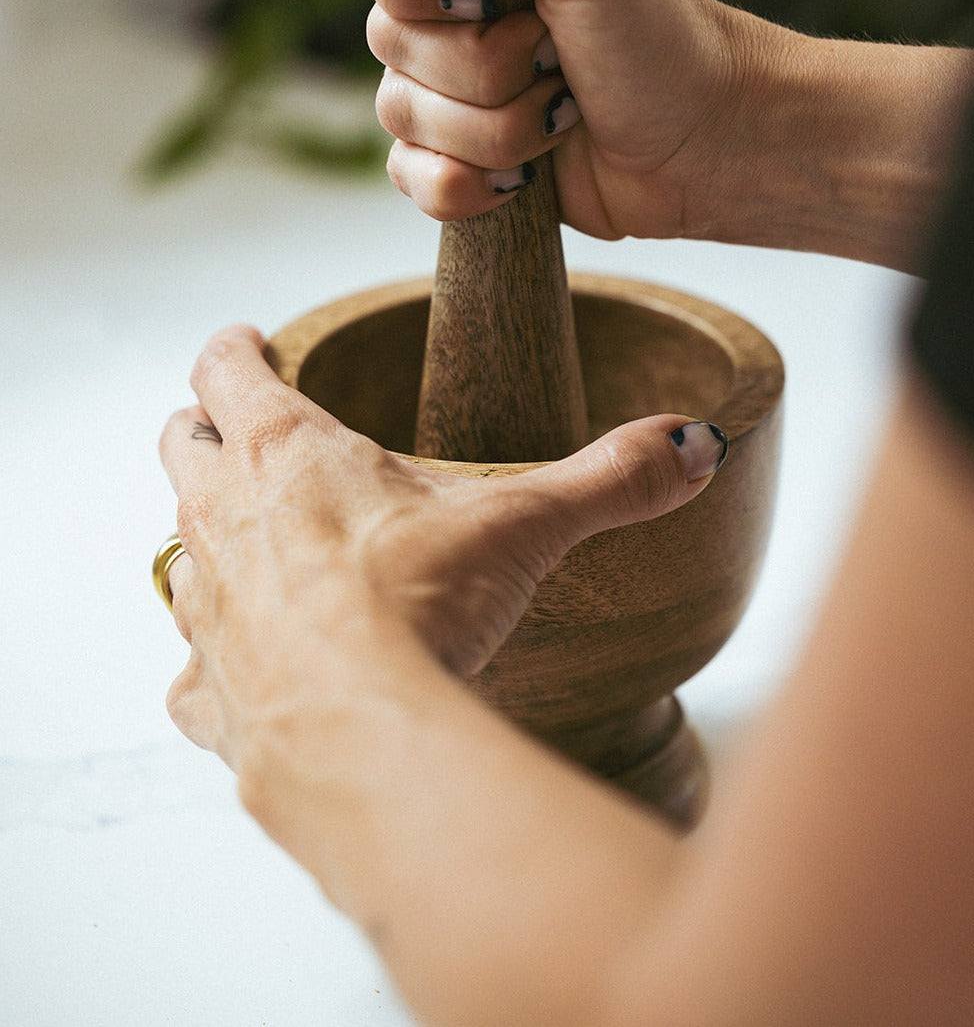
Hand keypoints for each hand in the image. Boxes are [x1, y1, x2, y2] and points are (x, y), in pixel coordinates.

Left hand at [159, 326, 725, 769]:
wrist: (366, 739)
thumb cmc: (423, 609)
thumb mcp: (526, 524)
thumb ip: (611, 476)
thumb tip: (692, 443)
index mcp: (285, 452)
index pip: (225, 366)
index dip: (233, 347)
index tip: (248, 340)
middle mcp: (223, 519)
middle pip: (180, 443)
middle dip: (205, 427)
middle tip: (242, 430)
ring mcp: (204, 613)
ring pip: (176, 549)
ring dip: (208, 538)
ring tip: (258, 546)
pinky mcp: (207, 698)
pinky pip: (191, 673)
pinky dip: (217, 665)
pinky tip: (263, 674)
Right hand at [331, 0, 783, 242]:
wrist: (708, 145)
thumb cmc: (665, 38)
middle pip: (382, 25)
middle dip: (477, 63)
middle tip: (553, 54)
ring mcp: (454, 61)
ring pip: (397, 108)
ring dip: (492, 126)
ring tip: (559, 108)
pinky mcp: (456, 140)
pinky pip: (409, 172)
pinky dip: (469, 183)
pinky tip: (525, 173)